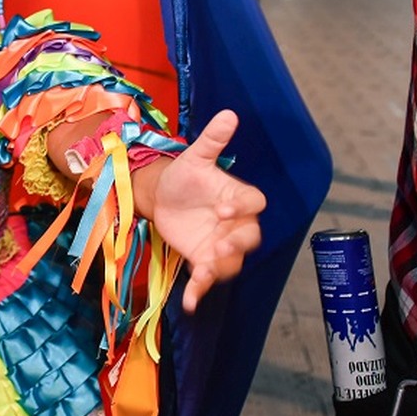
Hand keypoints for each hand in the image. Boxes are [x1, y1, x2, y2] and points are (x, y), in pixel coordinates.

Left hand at [141, 110, 265, 312]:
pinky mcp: (204, 260)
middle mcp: (236, 223)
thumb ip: (212, 140)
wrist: (163, 196)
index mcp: (238, 197)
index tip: (221, 209)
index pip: (253, 203)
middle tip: (219, 247)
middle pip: (249, 238)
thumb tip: (229, 113)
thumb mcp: (195, 157)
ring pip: (232, 262)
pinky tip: (190, 301)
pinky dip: (200, 291)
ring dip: (220, 270)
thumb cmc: (185, 175)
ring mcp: (221, 244)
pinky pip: (208, 279)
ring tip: (202, 274)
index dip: (241, 207)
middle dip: (237, 244)